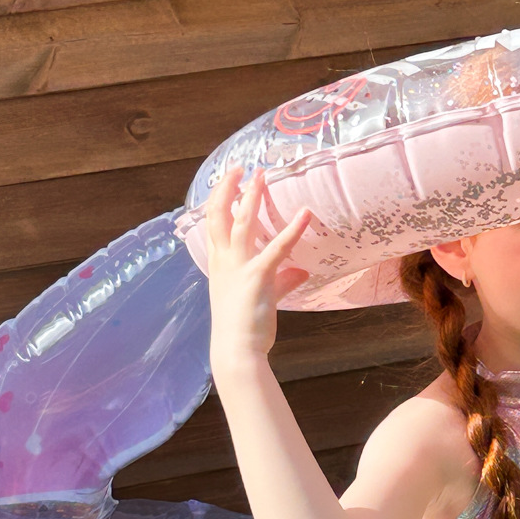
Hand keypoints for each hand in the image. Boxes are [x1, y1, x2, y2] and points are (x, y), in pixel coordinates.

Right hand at [205, 163, 312, 367]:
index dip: (218, 200)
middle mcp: (224, 262)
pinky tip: (305, 213)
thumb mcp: (262, 298)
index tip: (228, 182)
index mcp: (219, 265)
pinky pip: (277, 247)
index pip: (213, 225)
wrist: (236, 351)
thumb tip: (300, 270)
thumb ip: (282, 280)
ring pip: (242, 223)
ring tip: (262, 175)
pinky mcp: (259, 277)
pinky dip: (293, 229)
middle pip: (220, 216)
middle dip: (230, 189)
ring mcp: (239, 267)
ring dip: (252, 197)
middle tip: (242, 167)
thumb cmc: (244, 328)